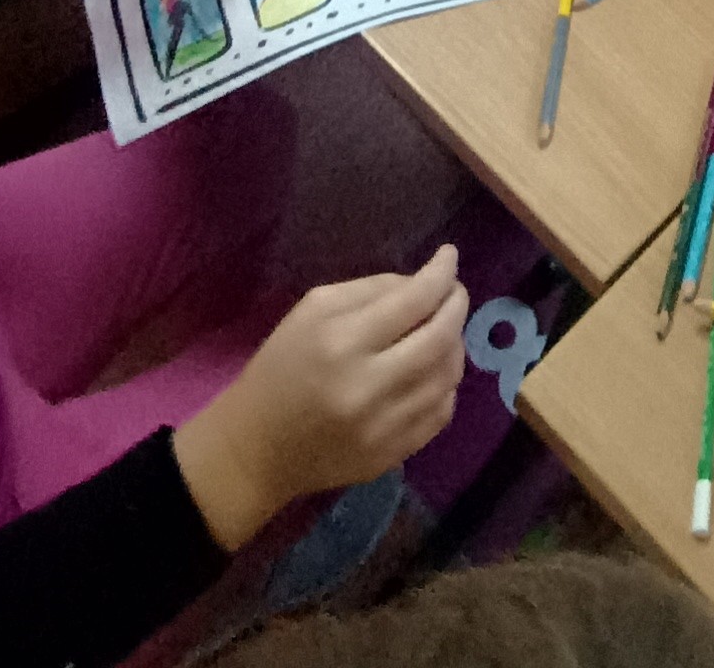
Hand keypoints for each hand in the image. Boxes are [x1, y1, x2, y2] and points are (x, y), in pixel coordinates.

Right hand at [175, 248, 467, 548]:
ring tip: (445, 330)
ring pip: (447, 377)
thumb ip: (371, 290)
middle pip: (440, 338)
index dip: (441, 273)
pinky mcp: (391, 456)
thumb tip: (422, 283)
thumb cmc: (281, 366)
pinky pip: (440, 414)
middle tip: (455, 292)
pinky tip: (434, 371)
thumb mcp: (312, 310)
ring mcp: (383, 427)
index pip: (413, 300)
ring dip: (455, 345)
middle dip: (456, 306)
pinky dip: (446, 385)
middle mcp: (368, 386)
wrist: (257, 449)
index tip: (450, 256)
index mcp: (342, 341)